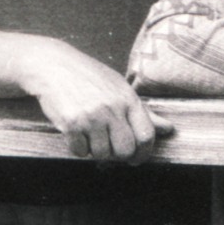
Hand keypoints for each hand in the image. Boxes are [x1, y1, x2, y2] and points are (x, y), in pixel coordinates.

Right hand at [18, 41, 174, 163]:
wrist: (54, 66)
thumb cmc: (90, 78)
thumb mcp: (121, 89)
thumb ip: (144, 112)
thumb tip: (168, 129)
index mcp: (129, 99)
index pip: (146, 135)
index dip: (144, 153)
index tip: (137, 158)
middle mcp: (113, 108)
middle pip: (126, 150)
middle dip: (119, 156)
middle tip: (111, 150)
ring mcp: (92, 116)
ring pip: (102, 154)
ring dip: (96, 151)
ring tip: (91, 136)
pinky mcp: (71, 124)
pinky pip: (80, 152)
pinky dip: (78, 148)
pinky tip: (77, 134)